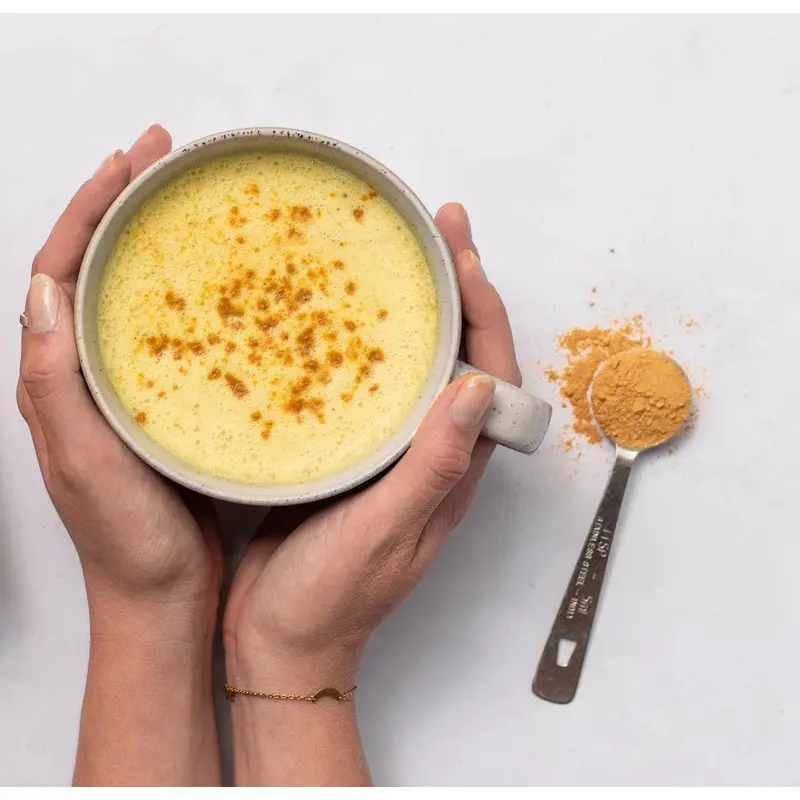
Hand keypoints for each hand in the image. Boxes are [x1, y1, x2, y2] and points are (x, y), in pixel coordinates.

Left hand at [18, 124, 221, 608]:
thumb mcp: (85, 460)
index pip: (61, 268)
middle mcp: (86, 374)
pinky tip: (222, 284)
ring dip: (155, 241)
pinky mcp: (166, 405)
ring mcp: (128, 388)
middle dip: (122, 204)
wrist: (162, 595)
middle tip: (162, 158)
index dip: (91, 207)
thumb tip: (44, 290)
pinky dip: (190, 295)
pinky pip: (172, 334)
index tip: (129, 161)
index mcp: (56, 379)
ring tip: (188, 202)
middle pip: (96, 267)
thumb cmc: (127, 541)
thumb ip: (57, 381)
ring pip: (134, 294)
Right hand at [224, 202, 521, 683]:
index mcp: (453, 470)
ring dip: (417, 306)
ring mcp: (390, 451)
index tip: (464, 254)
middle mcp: (431, 453)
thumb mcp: (385, 533)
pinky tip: (343, 315)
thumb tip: (475, 388)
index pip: (489, 376)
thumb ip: (433, 467)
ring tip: (402, 251)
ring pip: (417, 363)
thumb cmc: (331, 601)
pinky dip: (370, 341)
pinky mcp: (349, 453)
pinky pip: (372, 385)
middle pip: (460, 356)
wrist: (279, 639)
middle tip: (439, 227)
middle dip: (457, 288)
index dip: (483, 310)